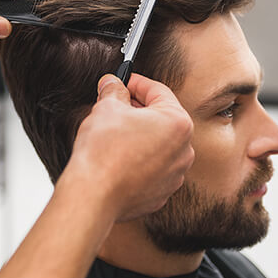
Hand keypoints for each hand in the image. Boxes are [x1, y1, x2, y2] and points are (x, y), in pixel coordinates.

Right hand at [59, 73, 194, 221]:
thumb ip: (114, 90)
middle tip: (115, 105)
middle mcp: (184, 150)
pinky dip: (138, 160)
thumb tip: (112, 84)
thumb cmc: (103, 153)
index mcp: (178, 123)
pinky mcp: (161, 193)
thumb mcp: (106, 107)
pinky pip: (152, 169)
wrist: (94, 195)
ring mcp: (174, 175)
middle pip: (161, 119)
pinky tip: (118, 158)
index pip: (158, 92)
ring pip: (158, 146)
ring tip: (114, 133)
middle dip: (138, 110)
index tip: (123, 81)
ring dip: (139, 136)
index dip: (136, 83)